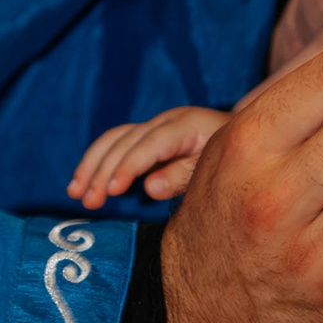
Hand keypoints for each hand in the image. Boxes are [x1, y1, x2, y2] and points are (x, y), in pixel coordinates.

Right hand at [69, 106, 230, 207]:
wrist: (246, 141)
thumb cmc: (236, 159)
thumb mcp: (216, 168)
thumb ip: (184, 176)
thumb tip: (149, 188)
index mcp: (187, 125)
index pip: (151, 144)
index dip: (129, 165)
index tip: (112, 190)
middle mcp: (166, 121)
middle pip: (126, 141)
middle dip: (104, 170)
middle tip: (89, 201)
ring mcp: (154, 126)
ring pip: (114, 140)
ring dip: (91, 165)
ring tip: (76, 194)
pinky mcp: (145, 136)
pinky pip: (114, 144)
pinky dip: (96, 162)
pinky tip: (81, 184)